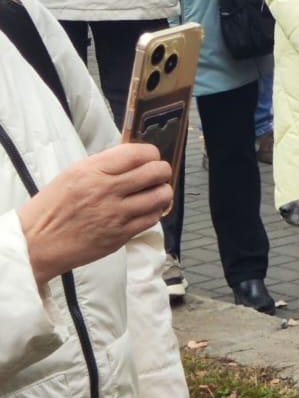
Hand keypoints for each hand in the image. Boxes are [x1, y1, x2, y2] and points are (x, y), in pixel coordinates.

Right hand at [17, 143, 172, 283]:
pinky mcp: (119, 236)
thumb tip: (135, 157)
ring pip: (160, 196)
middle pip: (156, 172)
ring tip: (155, 192)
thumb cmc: (52, 207)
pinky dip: (154, 212)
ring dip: (162, 191)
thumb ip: (105, 163)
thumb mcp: (73, 173)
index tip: (151, 157)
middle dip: (163, 171)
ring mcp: (115, 215)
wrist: (36, 244)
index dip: (152, 153)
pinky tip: (145, 210)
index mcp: (93, 171)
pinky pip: (152, 219)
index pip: (138, 153)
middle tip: (158, 174)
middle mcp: (106, 191)